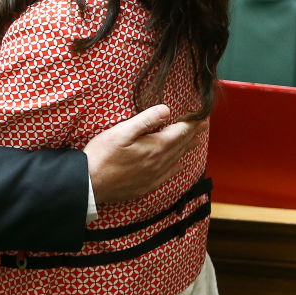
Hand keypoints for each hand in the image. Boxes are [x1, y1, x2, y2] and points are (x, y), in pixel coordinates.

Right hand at [84, 104, 207, 204]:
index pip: (180, 132)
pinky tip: (180, 165)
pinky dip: (177, 167)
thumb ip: (145, 120)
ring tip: (196, 140)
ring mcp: (154, 176)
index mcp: (155, 147)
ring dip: (187, 148)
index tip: (203, 116)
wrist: (90, 184)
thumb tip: (166, 109)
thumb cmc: (102, 155)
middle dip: (194, 133)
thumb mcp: (121, 132)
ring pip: (177, 159)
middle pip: (181, 145)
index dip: (192, 123)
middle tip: (205, 124)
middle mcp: (159, 163)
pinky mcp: (147, 185)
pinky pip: (169, 175)